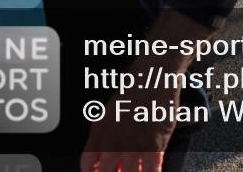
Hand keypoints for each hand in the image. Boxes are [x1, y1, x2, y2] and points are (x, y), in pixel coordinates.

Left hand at [80, 54, 179, 171]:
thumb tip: (98, 156)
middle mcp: (114, 143)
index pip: (88, 165)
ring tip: (135, 170)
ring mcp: (134, 146)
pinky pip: (150, 170)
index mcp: (99, 133)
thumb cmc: (133, 91)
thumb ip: (100, 135)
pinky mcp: (154, 145)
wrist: (153, 78)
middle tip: (119, 171)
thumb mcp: (107, 112)